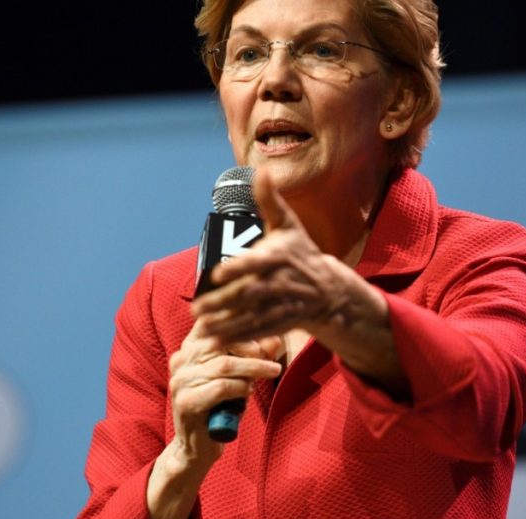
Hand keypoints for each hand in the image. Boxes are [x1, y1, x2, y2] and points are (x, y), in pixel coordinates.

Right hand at [166, 320, 281, 465]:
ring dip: (254, 368)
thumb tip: (277, 338)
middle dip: (252, 348)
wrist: (197, 447)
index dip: (237, 319)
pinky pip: (221, 387)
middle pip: (221, 340)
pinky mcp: (186, 402)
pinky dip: (241, 388)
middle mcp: (180, 360)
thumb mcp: (240, 377)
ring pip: (224, 364)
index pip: (210, 322)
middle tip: (272, 359)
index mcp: (188, 349)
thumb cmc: (221, 407)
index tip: (264, 325)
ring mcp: (180, 381)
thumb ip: (255, 356)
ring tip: (271, 371)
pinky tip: (249, 392)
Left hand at [191, 170, 404, 395]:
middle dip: (222, 303)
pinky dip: (236, 338)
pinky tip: (214, 341)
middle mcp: (279, 283)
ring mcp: (280, 306)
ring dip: (225, 324)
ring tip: (200, 327)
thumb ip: (270, 200)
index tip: (217, 274)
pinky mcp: (279, 323)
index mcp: (278, 257)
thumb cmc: (300, 252)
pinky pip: (256, 333)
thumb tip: (261, 170)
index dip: (238, 268)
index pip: (256, 263)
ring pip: (250, 317)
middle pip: (248, 295)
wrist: (328, 289)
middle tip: (197, 308)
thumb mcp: (287, 225)